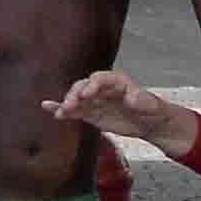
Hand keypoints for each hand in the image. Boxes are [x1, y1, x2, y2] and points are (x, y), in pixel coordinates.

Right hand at [53, 70, 194, 154]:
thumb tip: (132, 98)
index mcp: (116, 81)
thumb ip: (142, 99)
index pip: (100, 78)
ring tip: (60, 111)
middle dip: (75, 94)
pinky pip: (74, 110)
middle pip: (83, 86)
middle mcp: (102, 88)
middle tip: (71, 105)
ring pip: (76, 98)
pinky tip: (48, 108)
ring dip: (66, 103)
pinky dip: (60, 109)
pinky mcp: (90, 113)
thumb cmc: (152, 109)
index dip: (92, 85)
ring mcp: (94, 100)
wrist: (150, 122)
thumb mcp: (152, 103)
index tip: (87, 94)